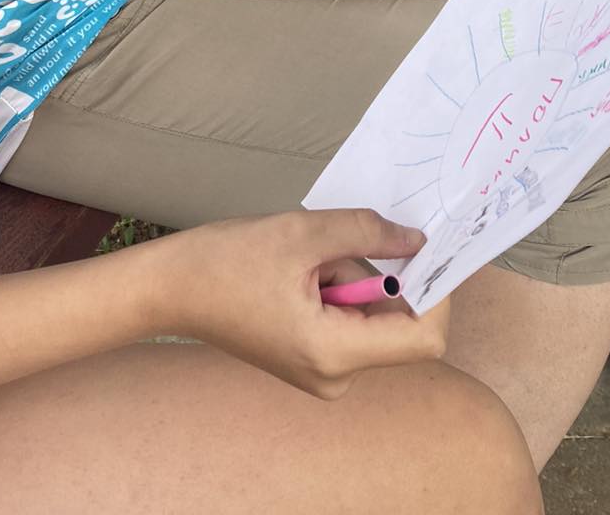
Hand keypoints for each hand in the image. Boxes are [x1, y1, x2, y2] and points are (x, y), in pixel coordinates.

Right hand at [160, 209, 447, 398]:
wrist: (171, 287)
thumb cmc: (227, 260)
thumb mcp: (301, 233)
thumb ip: (366, 233)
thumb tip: (418, 240)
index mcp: (334, 354)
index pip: (424, 338)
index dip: (438, 293)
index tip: (426, 250)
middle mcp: (336, 376)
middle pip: (396, 325)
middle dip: (376, 276)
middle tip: (330, 247)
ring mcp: (323, 372)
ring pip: (370, 317)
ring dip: (351, 277)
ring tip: (301, 259)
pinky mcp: (311, 360)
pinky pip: (349, 321)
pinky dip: (337, 288)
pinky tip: (296, 272)